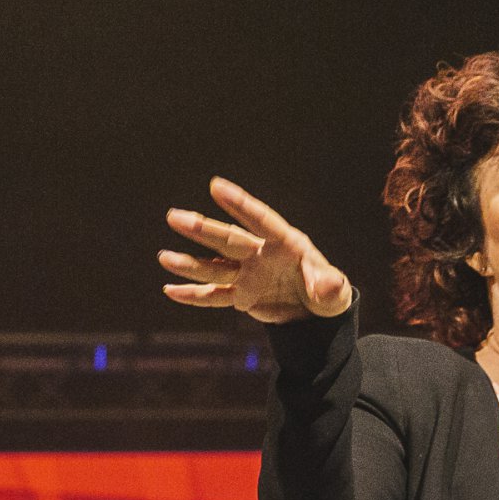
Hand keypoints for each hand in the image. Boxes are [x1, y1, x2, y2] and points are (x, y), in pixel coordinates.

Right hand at [160, 175, 353, 323]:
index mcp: (286, 244)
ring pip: (214, 267)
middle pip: (228, 240)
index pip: (259, 219)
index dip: (238, 203)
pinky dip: (193, 295)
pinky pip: (213, 296)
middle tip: (174, 217)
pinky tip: (170, 290)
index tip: (215, 186)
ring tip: (163, 257)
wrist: (316, 313)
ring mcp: (247, 275)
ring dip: (189, 263)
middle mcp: (260, 254)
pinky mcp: (240, 297)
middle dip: (202, 229)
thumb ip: (330, 287)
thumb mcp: (335, 294)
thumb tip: (331, 284)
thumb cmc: (328, 295)